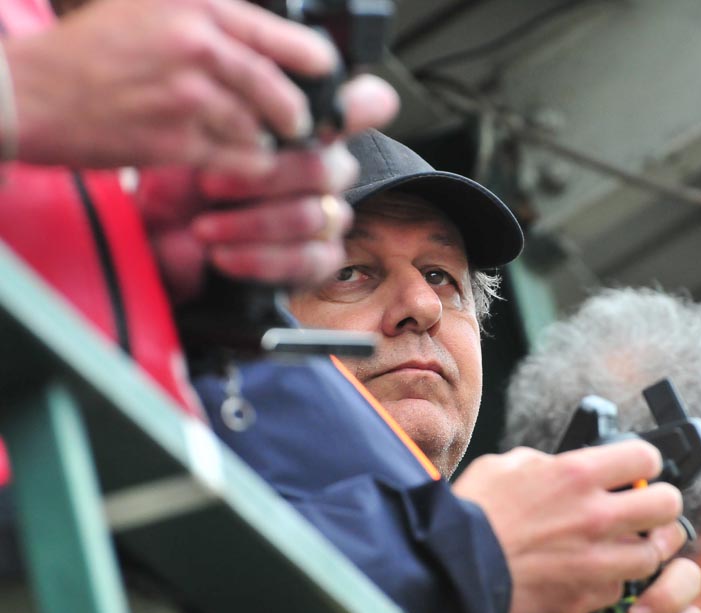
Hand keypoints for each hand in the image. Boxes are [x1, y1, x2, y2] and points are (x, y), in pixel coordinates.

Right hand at [7, 0, 336, 172]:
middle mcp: (199, 49)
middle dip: (297, 115)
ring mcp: (189, 98)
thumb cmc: (93, 50)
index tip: (325, 78)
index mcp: (202, 9)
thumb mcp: (154, 6)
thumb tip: (274, 41)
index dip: (318, 66)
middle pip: (283, 93)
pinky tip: (234, 159)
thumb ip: (216, 20)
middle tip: (298, 123)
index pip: (290, 41)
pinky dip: (246, 165)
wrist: (32, 93)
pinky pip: (238, 161)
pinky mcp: (177, 142)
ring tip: (256, 140)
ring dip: (267, 142)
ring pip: (262, 131)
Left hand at [139, 74, 396, 300]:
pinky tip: (222, 256)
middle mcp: (331, 169)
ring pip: (312, 217)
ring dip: (250, 223)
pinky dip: (260, 259)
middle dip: (262, 179)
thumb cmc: (182, 173)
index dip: (355, 108)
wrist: (162, 233)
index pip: (366, 105)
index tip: (313, 122)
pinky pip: (307, 260)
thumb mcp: (193, 133)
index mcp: (312, 127)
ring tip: (203, 228)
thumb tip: (255, 100)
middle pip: (326, 169)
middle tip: (208, 185)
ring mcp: (330, 216)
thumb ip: (232, 111)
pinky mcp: (320, 260)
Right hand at [451, 441, 685, 612]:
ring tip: (624, 545)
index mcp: (576, 474)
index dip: (644, 461)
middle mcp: (595, 516)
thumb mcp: (506, 465)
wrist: (451, 570)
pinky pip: (619, 588)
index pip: (645, 457)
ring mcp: (595, 561)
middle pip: (667, 505)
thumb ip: (547, 463)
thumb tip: (562, 466)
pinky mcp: (585, 597)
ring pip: (653, 554)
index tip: (637, 469)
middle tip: (646, 507)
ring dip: (642, 547)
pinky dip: (611, 582)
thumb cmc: (473, 515)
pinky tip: (592, 573)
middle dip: (660, 503)